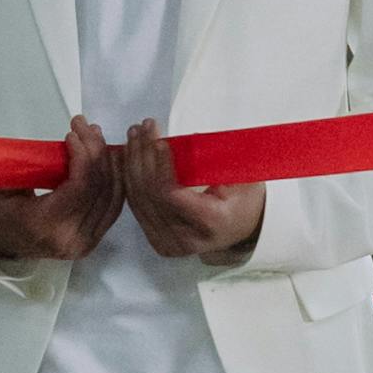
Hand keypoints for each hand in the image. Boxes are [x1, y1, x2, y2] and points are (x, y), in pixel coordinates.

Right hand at [0, 117, 126, 276]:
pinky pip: (113, 206)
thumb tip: (64, 140)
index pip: (81, 186)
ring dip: (110, 162)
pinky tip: (110, 157)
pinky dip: (116, 180)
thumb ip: (33, 164)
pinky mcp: (92, 240)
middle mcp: (71, 239)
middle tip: (85, 127)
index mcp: (46, 225)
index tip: (72, 132)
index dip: (83, 154)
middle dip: (97, 151)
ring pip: (113, 196)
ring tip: (96, 136)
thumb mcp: (2, 183)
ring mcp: (85, 243)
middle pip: (100, 189)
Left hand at [120, 120, 264, 269]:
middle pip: (151, 195)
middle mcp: (186, 238)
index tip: (159, 139)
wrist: (241, 230)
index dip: (160, 165)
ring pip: (139, 199)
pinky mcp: (158, 241)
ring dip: (132, 163)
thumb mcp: (241, 177)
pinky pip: (137, 206)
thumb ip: (215, 161)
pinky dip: (130, 179)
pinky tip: (129, 156)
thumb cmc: (244, 200)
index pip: (171, 193)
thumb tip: (188, 140)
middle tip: (143, 128)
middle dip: (143, 156)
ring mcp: (169, 243)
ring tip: (135, 135)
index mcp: (210, 222)